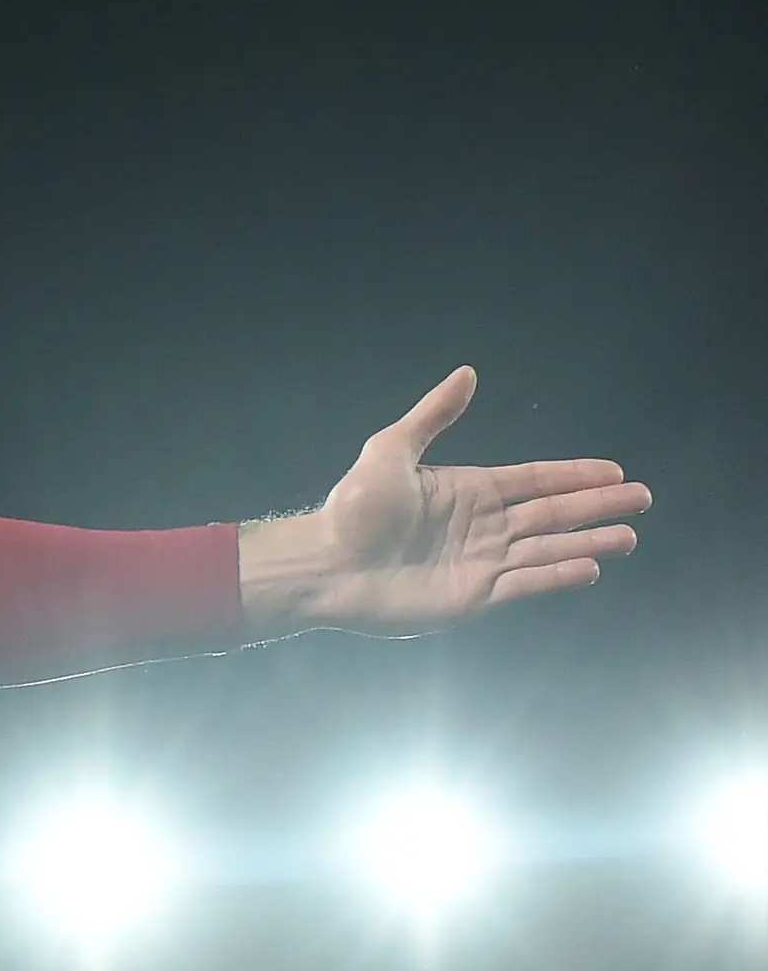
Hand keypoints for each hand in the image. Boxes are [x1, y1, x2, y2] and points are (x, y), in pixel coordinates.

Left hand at [238, 367, 651, 635]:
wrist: (328, 565)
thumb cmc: (354, 508)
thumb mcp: (391, 450)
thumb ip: (433, 415)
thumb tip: (468, 373)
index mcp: (469, 491)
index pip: (535, 480)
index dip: (575, 475)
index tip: (615, 470)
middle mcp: (483, 526)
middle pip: (553, 513)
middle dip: (597, 506)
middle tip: (642, 498)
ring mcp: (481, 563)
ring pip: (547, 549)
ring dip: (589, 541)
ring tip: (629, 536)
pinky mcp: (473, 597)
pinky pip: (525, 584)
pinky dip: (557, 576)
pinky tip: (589, 566)